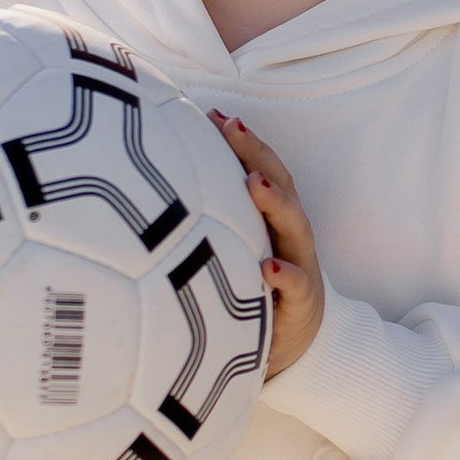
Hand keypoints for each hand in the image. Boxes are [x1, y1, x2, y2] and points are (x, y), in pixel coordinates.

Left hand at [215, 117, 323, 375]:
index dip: (242, 142)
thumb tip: (157, 189)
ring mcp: (301, 264)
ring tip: (253, 183)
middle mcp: (290, 234)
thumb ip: (210, 221)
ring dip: (275, 202)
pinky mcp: (303, 302)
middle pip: (280, 184)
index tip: (213, 114)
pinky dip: (285, 274)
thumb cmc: (254, 289)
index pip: (262, 170)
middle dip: (258, 154)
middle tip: (233, 127)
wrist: (293, 345)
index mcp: (272, 219)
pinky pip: (297, 286)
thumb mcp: (233, 250)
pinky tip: (268, 268)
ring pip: (295, 226)